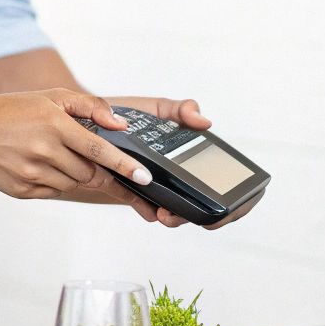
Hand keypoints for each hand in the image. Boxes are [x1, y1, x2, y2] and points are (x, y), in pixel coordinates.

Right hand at [0, 89, 153, 200]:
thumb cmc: (16, 110)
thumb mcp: (55, 97)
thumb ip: (92, 107)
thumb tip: (121, 125)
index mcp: (54, 125)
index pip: (99, 151)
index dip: (125, 165)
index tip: (145, 177)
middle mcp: (43, 151)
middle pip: (89, 174)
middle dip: (96, 169)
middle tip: (85, 157)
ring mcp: (31, 174)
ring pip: (72, 185)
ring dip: (74, 174)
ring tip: (54, 155)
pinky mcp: (21, 191)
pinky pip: (53, 193)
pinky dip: (55, 182)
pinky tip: (40, 165)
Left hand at [105, 97, 223, 227]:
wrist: (91, 120)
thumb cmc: (130, 114)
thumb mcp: (159, 108)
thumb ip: (181, 110)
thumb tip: (204, 122)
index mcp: (188, 152)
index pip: (219, 178)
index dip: (233, 198)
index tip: (228, 203)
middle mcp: (176, 173)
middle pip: (202, 202)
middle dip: (203, 214)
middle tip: (190, 211)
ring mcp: (158, 184)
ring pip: (177, 210)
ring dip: (177, 216)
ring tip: (165, 212)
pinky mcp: (136, 191)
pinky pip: (147, 207)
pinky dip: (150, 211)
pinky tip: (150, 211)